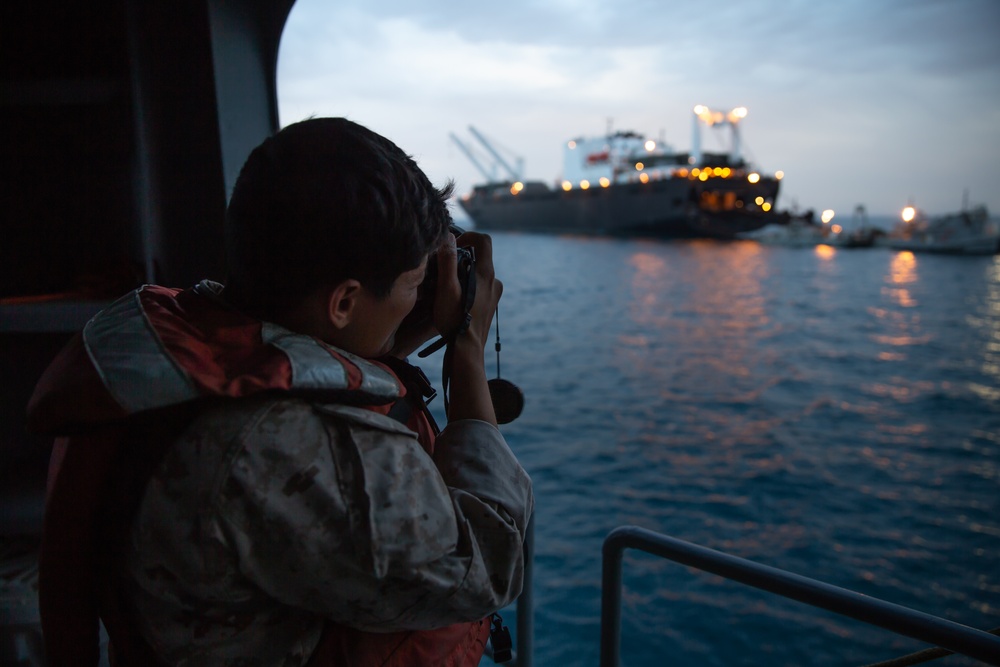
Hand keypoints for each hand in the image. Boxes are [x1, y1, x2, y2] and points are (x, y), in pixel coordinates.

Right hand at [433, 231, 502, 348]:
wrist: (467, 350)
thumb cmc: (455, 320)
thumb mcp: (446, 288)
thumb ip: (447, 261)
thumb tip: (447, 237)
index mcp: (486, 274)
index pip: (483, 240)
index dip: (467, 236)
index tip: (452, 247)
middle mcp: (494, 281)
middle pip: (480, 257)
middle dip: (461, 258)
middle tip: (443, 270)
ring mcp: (494, 294)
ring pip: (479, 273)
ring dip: (464, 274)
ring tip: (447, 288)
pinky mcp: (491, 305)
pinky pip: (480, 287)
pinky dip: (468, 287)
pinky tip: (455, 301)